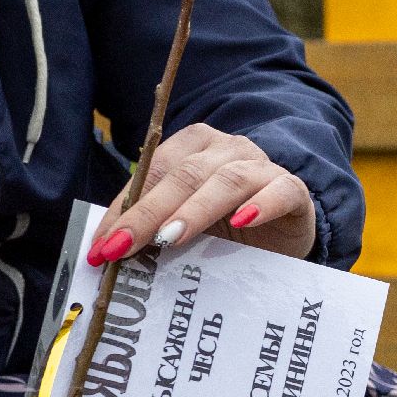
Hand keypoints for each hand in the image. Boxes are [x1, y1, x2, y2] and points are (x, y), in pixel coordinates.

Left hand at [87, 124, 316, 264]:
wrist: (285, 237)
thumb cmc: (229, 230)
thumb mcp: (186, 226)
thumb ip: (154, 228)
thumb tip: (108, 250)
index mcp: (194, 146)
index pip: (153, 170)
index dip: (125, 206)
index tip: (102, 245)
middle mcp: (228, 148)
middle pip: (184, 174)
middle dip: (148, 212)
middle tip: (122, 247)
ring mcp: (263, 166)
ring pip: (227, 180)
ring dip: (195, 209)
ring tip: (170, 238)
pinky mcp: (294, 190)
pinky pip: (280, 191)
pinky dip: (262, 205)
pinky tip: (244, 221)